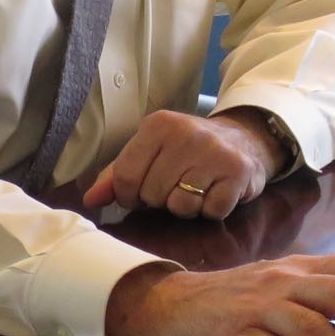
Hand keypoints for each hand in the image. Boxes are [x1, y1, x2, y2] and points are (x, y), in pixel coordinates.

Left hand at [82, 109, 279, 219]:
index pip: (125, 176)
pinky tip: (215, 192)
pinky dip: (211, 210)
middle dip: (160, 200)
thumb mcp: (151, 151)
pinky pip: (211, 211)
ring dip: (186, 207)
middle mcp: (187, 134)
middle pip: (152, 194)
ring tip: (195, 190)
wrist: (244, 140)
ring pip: (181, 206)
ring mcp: (215, 152)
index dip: (129, 196)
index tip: (141, 193)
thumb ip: (118, 174)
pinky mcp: (238, 172)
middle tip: (176, 186)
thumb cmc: (187, 151)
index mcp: (158, 124)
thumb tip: (90, 200)